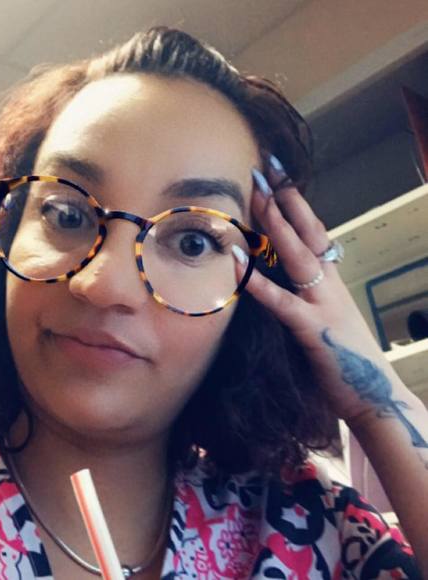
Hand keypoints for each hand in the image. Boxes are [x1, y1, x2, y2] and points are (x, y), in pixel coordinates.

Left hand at [238, 152, 400, 424]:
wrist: (374, 398)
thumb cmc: (343, 360)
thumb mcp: (324, 319)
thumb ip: (303, 297)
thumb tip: (276, 280)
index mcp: (330, 282)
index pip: (314, 234)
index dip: (298, 206)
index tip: (281, 178)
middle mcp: (329, 286)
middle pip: (308, 234)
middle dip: (288, 201)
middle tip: (268, 169)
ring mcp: (323, 305)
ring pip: (299, 257)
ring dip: (278, 226)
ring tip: (259, 196)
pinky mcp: (313, 330)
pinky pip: (282, 302)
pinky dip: (259, 282)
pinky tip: (237, 262)